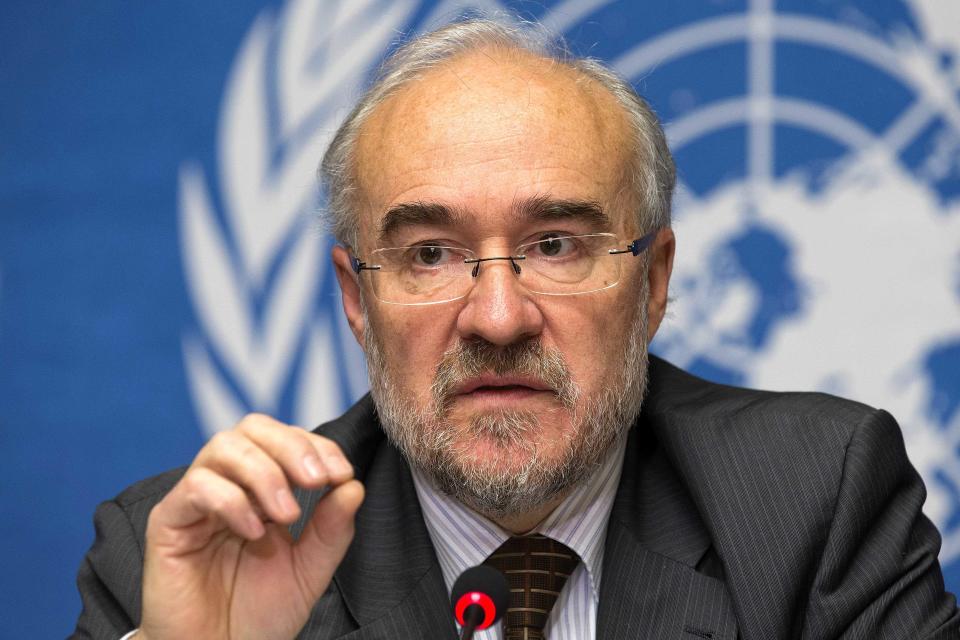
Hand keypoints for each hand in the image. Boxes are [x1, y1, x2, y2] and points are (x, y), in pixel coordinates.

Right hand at [138, 414, 363, 639]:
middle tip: (315, 480)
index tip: (340, 474)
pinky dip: (231, 500)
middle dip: (291, 446)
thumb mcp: (309, 570)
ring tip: (286, 513)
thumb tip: (353, 485)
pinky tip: (253, 531)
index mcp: (262, 489)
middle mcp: (228, 485)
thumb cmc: (259, 615)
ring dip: (264, 472)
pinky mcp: (168, 522)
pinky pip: (196, 486)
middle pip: (252, 428)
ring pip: (223, 447)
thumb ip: (332, 529)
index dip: (315, 446)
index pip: (285, 439)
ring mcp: (196, 500)